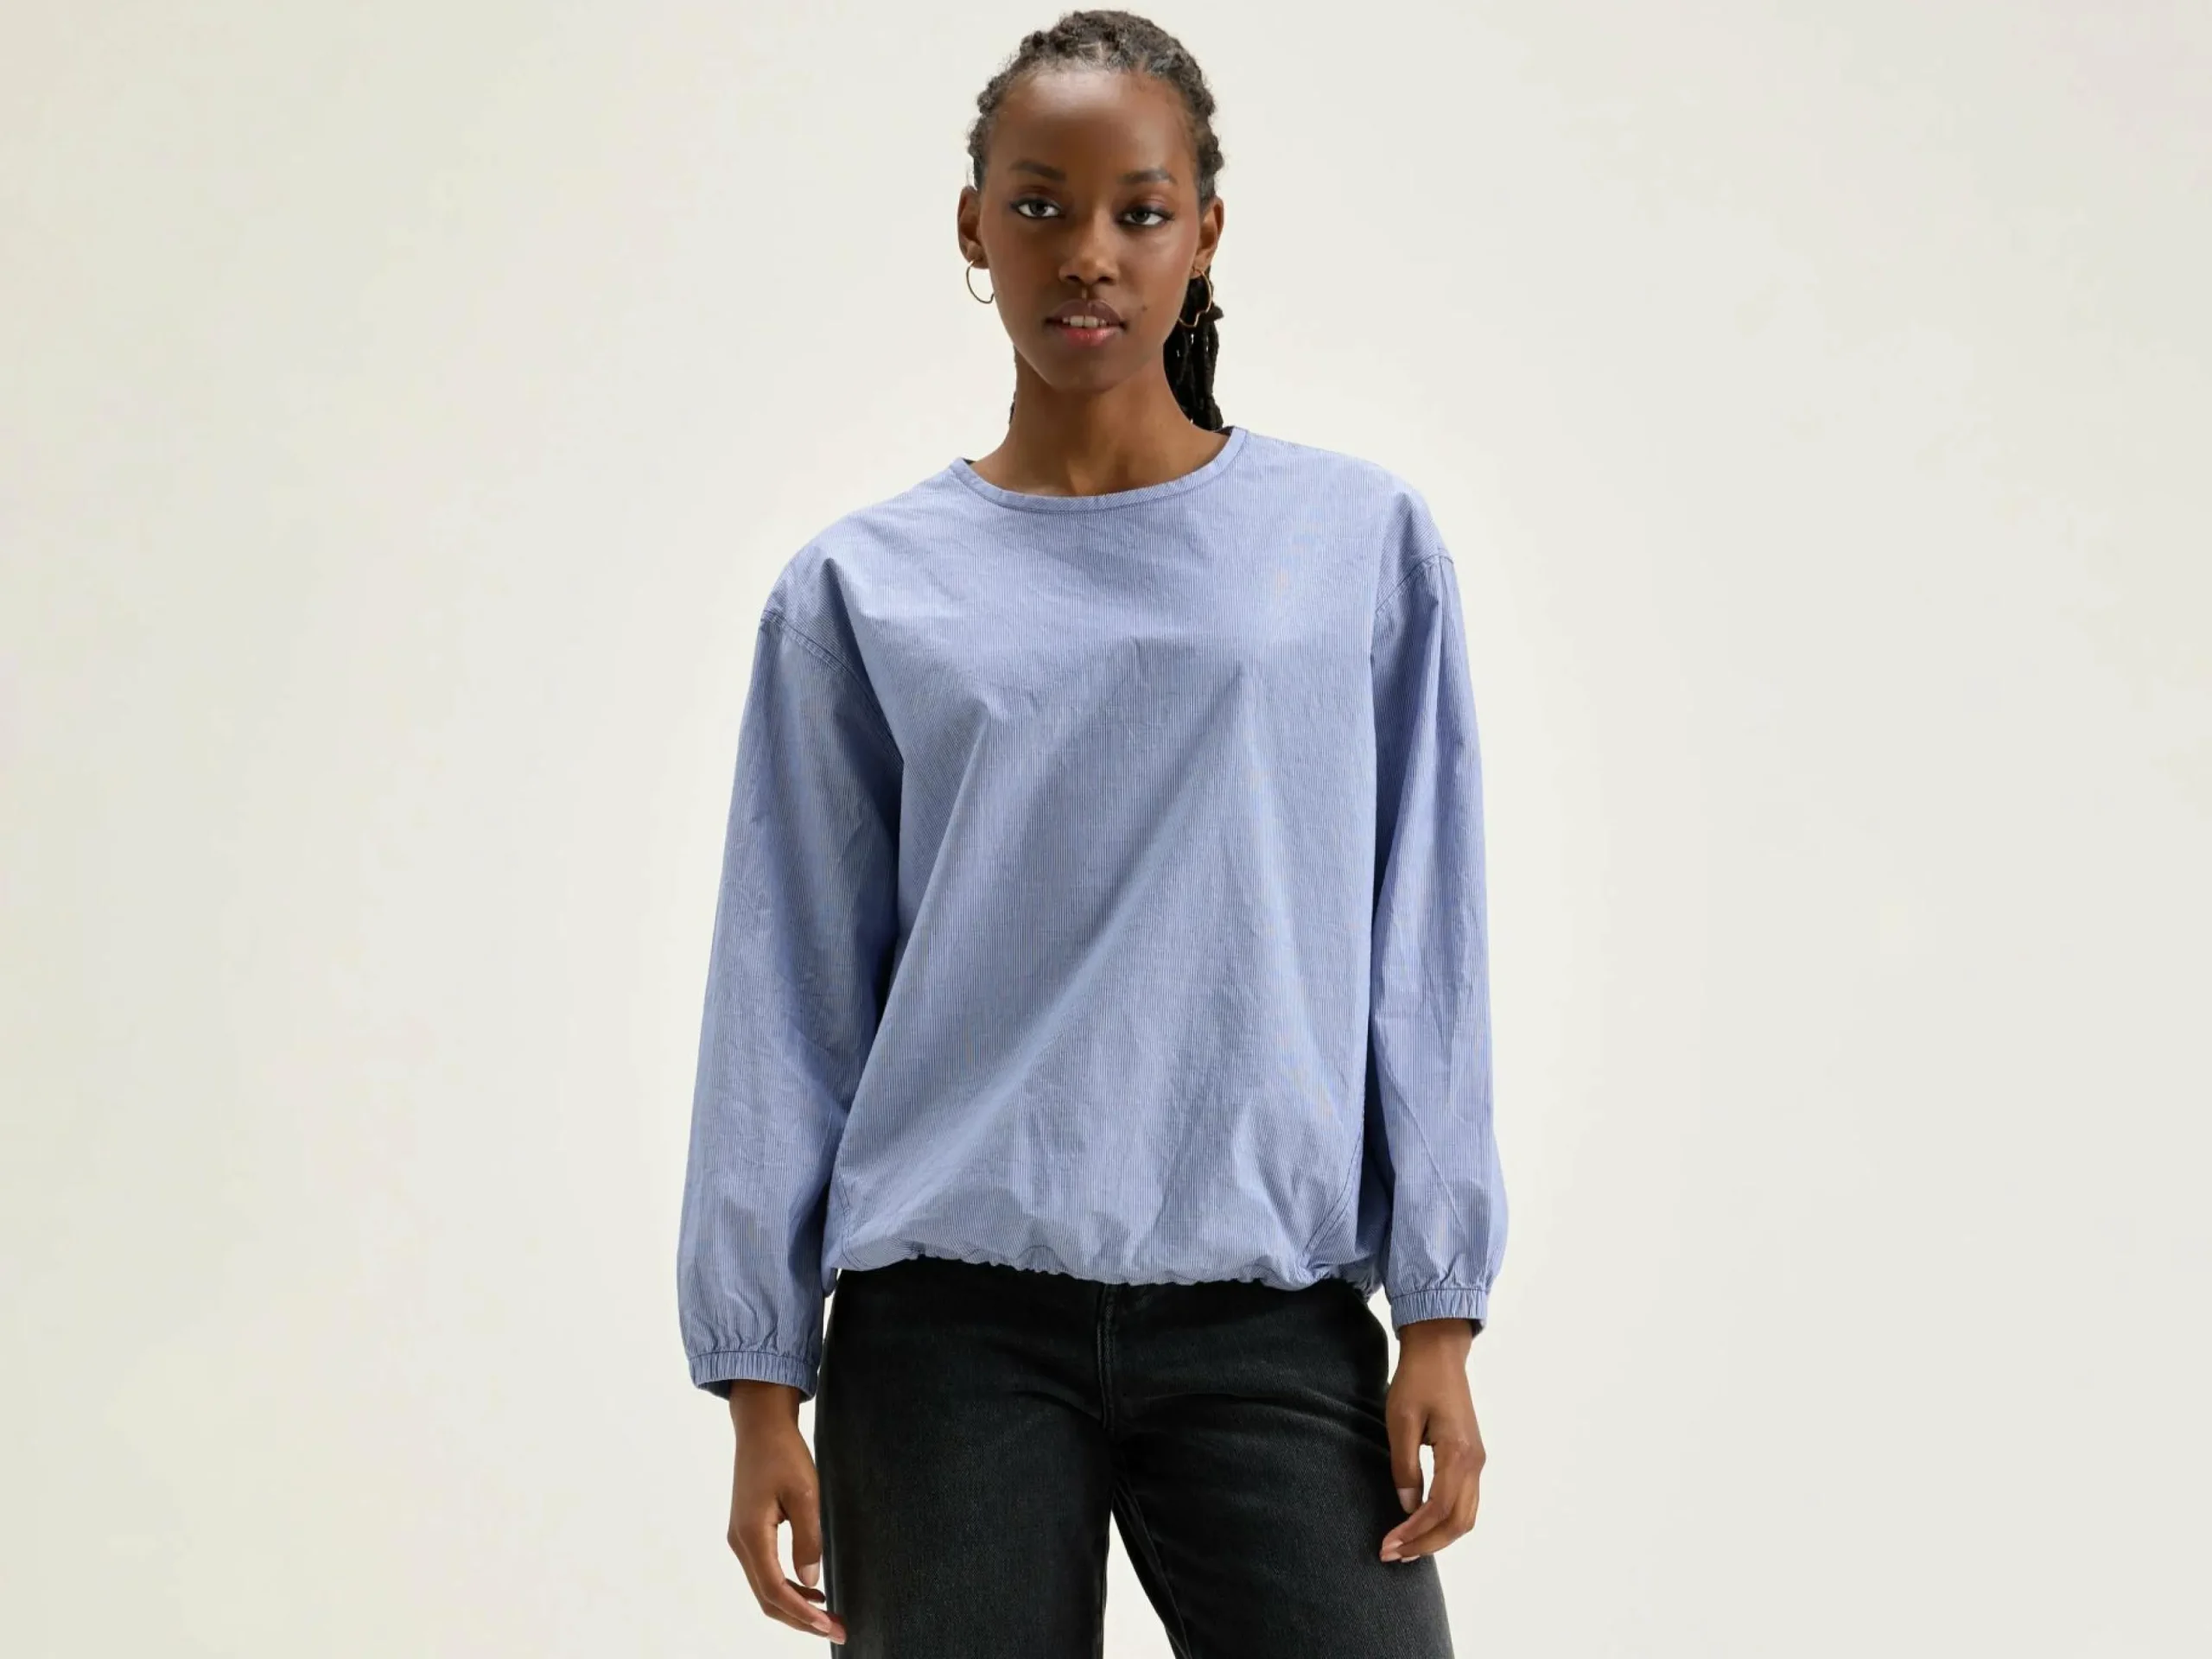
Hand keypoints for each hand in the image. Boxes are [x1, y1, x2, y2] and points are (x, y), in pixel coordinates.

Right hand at [725, 1381, 846, 1644]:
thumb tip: (810, 1583)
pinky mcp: (748, 1533)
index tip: (829, 1626)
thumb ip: (808, 1539)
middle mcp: (740, 1543)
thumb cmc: (783, 1453)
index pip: (774, 1589)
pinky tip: (812, 1593)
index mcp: (751, 1534)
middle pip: (767, 1598)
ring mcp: (741, 1539)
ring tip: (829, 1617)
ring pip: (765, 1588)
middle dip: (801, 1620)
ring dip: (795, 1607)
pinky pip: (765, 1572)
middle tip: (838, 1629)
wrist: (760, 1426)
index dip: (802, 1614)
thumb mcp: (804, 1492)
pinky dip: (787, 1589)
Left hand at [1377, 1318, 1485, 1563]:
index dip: (1414, 1532)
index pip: (1439, 1508)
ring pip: (1466, 1517)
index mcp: (1459, 1453)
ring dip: (1437, 1537)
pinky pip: (1464, 1502)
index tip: (1388, 1545)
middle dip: (1426, 1544)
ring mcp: (1477, 1462)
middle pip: (1459, 1522)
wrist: (1440, 1352)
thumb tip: (1407, 1507)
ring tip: (1405, 1547)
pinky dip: (1445, 1521)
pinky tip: (1421, 1525)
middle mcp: (1475, 1462)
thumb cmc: (1417, 1380)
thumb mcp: (1400, 1421)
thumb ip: (1405, 1466)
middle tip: (1393, 1554)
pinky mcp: (1471, 1458)